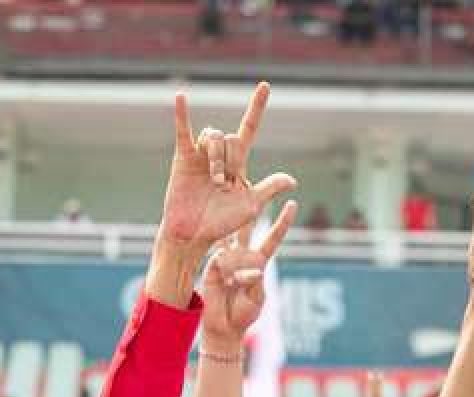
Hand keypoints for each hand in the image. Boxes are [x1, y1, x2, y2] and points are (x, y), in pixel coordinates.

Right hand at [158, 82, 296, 250]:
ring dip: (217, 160)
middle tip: (223, 186)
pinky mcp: (183, 157)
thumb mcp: (252, 206)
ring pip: (214, 138)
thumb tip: (293, 180)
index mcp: (238, 162)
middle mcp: (220, 154)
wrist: (195, 234)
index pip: (249, 128)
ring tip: (214, 182)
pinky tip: (180, 97)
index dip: (257, 107)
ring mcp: (201, 154)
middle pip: (231, 138)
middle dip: (230, 162)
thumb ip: (269, 189)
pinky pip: (183, 131)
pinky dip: (182, 114)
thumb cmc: (222, 223)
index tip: (265, 86)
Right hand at [200, 201, 297, 353]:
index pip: (272, 238)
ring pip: (232, 243)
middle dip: (250, 210)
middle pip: (247, 228)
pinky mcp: (213, 268)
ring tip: (240, 265)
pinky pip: (224, 263)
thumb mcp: (257, 298)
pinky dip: (233, 275)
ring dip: (237, 250)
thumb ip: (256, 283)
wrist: (224, 327)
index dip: (282, 222)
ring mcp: (226, 260)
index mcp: (258, 262)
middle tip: (251, 186)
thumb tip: (255, 268)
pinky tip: (233, 282)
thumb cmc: (244, 313)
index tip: (293, 204)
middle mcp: (242, 256)